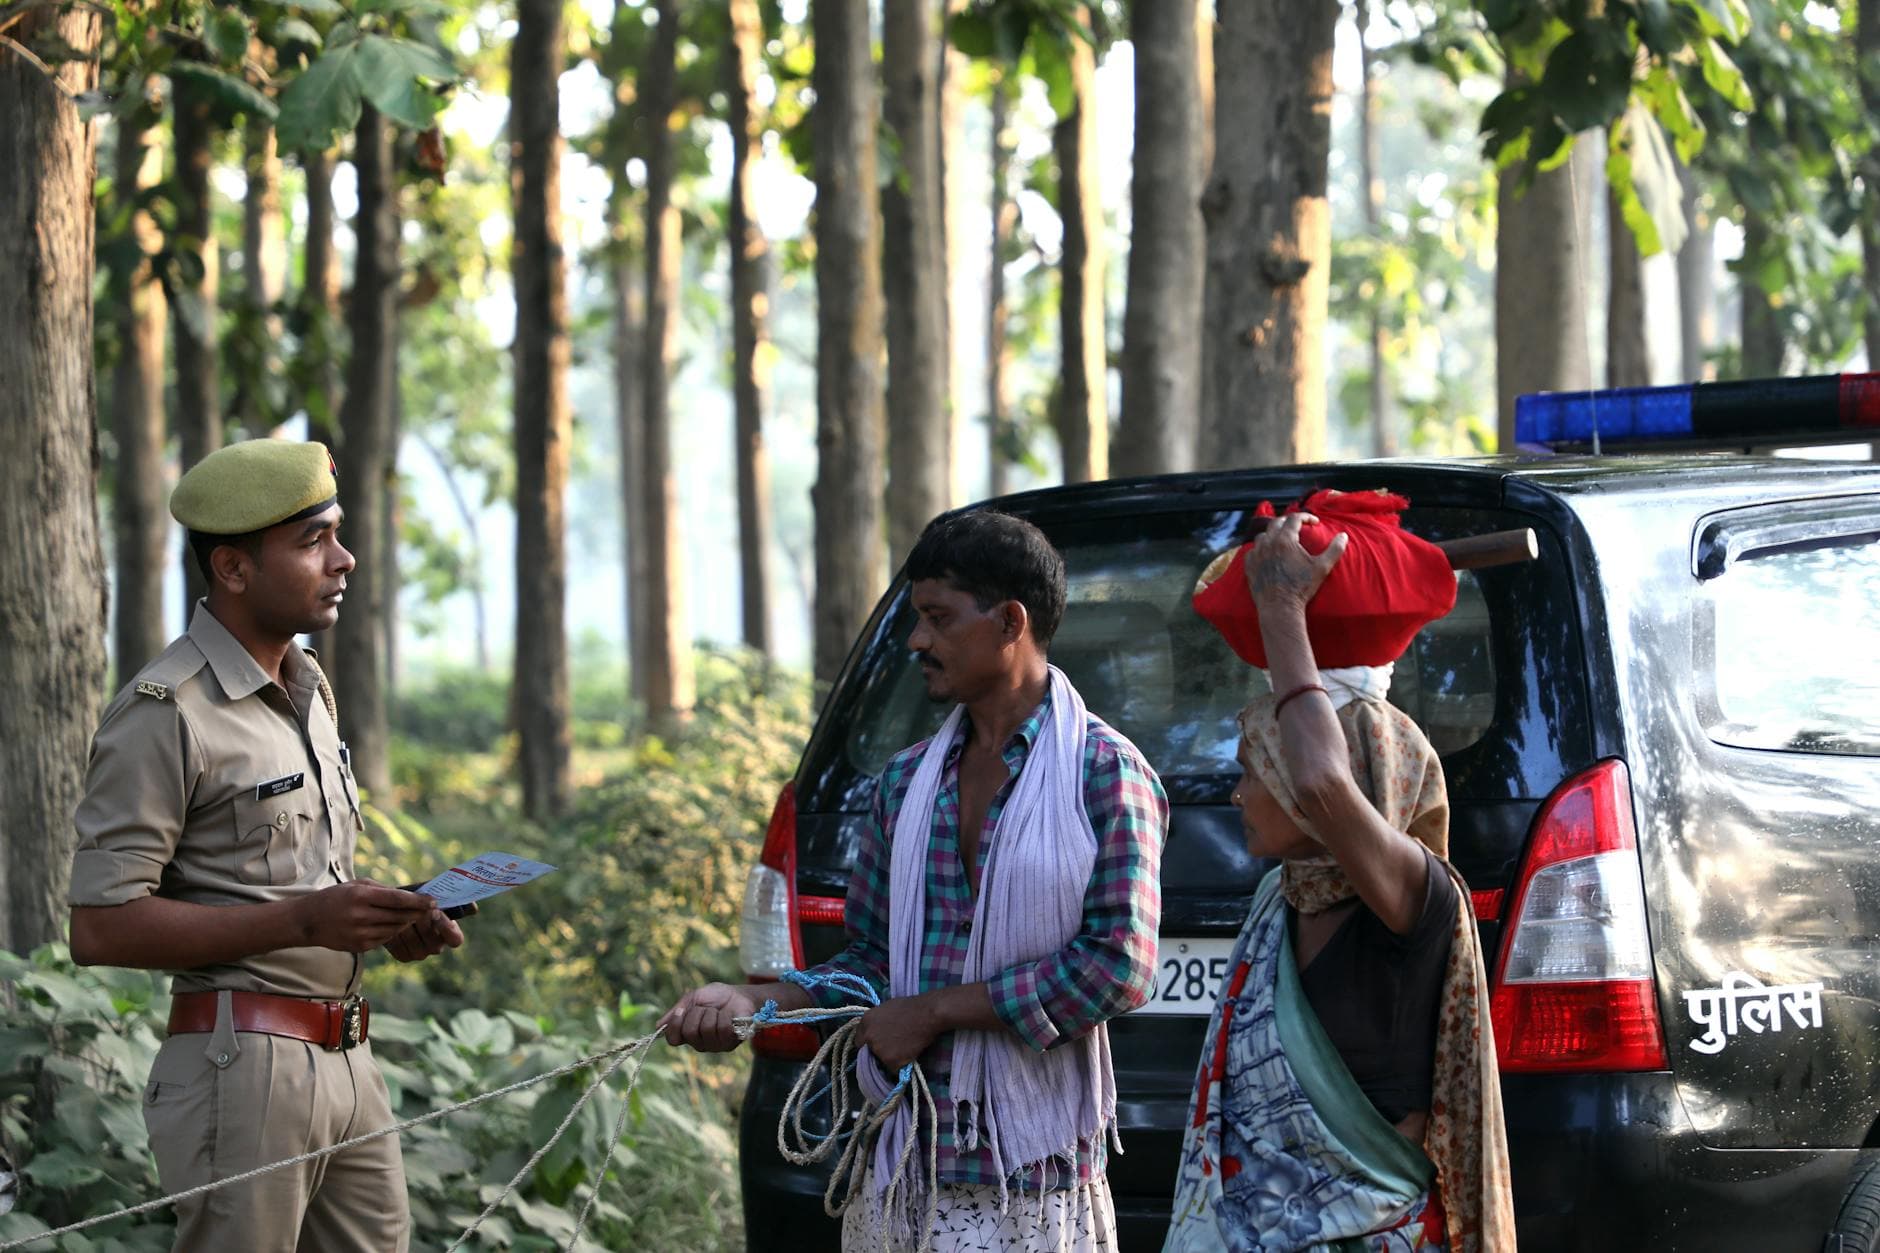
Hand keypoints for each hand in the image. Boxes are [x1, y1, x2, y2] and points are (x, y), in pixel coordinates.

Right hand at [296, 880, 437, 953]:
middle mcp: (361, 915)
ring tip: (411, 916)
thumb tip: (409, 894)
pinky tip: (391, 925)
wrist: (308, 921)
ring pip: (395, 929)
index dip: (418, 901)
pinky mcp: (359, 946)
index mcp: (361, 896)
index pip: (397, 899)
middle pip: (400, 916)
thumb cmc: (336, 897)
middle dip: (417, 913)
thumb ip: (382, 889)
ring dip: (405, 923)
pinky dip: (391, 932)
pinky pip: (384, 939)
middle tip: (429, 909)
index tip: (433, 901)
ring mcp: (360, 933)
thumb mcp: (357, 884)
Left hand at [384, 905, 470, 962]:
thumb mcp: (435, 894)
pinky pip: (401, 950)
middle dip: (423, 925)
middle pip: (434, 944)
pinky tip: (392, 924)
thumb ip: (452, 899)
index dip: (446, 928)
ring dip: (407, 929)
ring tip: (400, 914)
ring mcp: (420, 953)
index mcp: (450, 933)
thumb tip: (473, 909)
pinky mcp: (404, 956)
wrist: (393, 906)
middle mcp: (437, 947)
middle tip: (413, 909)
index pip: (456, 940)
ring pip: (416, 946)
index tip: (436, 912)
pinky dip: (396, 936)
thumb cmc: (419, 898)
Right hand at [658, 983, 760, 1051]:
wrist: (739, 995)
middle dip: (697, 1013)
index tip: (681, 1010)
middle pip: (689, 1032)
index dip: (675, 1025)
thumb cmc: (717, 997)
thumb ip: (677, 1011)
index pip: (672, 1039)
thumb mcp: (693, 998)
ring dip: (712, 1013)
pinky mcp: (730, 1043)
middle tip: (706, 1008)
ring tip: (719, 1011)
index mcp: (688, 1033)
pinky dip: (725, 1015)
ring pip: (706, 1029)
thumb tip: (658, 1026)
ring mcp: (714, 1045)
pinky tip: (729, 1015)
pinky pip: (722, 1028)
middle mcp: (699, 1043)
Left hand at [853, 994, 940, 1071]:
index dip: (868, 1044)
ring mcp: (879, 1050)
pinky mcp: (890, 1061)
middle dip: (877, 1052)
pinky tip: (909, 1054)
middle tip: (891, 1049)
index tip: (876, 1045)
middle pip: (868, 1053)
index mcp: (865, 1021)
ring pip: (881, 1061)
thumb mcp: (886, 1008)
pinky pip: (893, 1069)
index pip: (859, 1041)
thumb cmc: (910, 1007)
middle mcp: (868, 1036)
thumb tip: (877, 1030)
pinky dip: (901, 1065)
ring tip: (904, 1049)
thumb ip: (877, 1022)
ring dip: (890, 1059)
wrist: (927, 1014)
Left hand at [1243, 512, 1346, 612]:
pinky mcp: (1249, 565)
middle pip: (1276, 522)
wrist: (1279, 607)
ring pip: (1263, 535)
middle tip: (1299, 527)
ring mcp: (1256, 554)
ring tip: (1283, 538)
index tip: (1315, 522)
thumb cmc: (1301, 588)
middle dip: (1289, 521)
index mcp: (1285, 540)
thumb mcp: (1322, 568)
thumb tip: (1344, 536)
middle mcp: (1268, 543)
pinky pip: (1253, 550)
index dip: (1306, 517)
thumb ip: (1335, 549)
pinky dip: (1261, 548)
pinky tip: (1267, 553)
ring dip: (1273, 533)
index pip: (1294, 518)